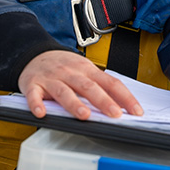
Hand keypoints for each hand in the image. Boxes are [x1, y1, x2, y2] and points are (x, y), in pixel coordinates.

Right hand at [18, 50, 142, 119]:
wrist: (34, 53)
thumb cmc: (63, 66)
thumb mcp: (84, 69)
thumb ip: (99, 85)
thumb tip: (121, 104)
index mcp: (87, 70)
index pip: (110, 83)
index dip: (125, 97)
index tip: (136, 111)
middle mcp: (71, 73)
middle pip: (89, 87)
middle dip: (104, 101)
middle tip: (115, 114)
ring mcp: (52, 79)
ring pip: (65, 91)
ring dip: (75, 104)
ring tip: (84, 115)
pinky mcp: (33, 84)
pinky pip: (35, 95)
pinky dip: (37, 104)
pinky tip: (42, 113)